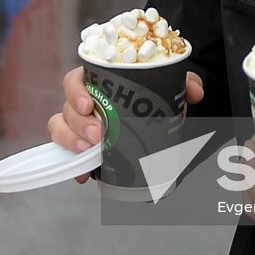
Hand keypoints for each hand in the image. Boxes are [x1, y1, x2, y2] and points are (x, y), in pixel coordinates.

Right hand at [48, 66, 203, 183]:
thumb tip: (193, 90)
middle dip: (79, 123)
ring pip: (61, 129)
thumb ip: (182, 84)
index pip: (75, 80)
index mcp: (98, 83)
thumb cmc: (153, 104)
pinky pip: (68, 155)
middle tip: (99, 135)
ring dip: (72, 141)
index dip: (76, 91)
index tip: (89, 104)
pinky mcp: (83, 149)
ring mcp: (81, 127)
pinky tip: (83, 175)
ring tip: (91, 151)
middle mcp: (85, 104)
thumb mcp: (168, 90)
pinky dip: (74, 165)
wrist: (155, 129)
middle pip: (67, 108)